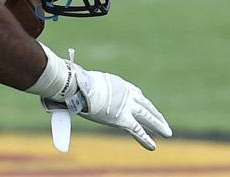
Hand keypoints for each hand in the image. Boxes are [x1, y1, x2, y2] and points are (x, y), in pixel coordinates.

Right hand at [48, 67, 171, 149]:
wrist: (79, 87)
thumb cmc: (76, 83)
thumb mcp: (81, 83)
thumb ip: (78, 86)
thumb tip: (62, 88)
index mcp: (117, 83)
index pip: (133, 91)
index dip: (139, 97)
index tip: (143, 101)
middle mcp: (125, 94)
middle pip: (144, 104)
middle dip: (154, 113)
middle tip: (163, 122)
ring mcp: (126, 106)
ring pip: (147, 116)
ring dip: (158, 124)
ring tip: (167, 132)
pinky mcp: (123, 119)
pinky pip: (137, 130)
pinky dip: (145, 139)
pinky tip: (154, 146)